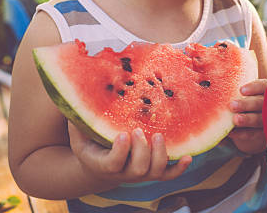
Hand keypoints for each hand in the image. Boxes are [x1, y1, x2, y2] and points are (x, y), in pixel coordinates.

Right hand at [68, 123, 191, 183]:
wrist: (99, 164)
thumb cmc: (89, 142)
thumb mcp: (79, 131)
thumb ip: (79, 116)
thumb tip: (77, 90)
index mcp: (102, 164)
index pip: (112, 164)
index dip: (120, 151)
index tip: (123, 134)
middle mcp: (123, 173)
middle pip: (137, 169)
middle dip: (141, 150)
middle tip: (139, 131)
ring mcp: (140, 174)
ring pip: (154, 172)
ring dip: (160, 155)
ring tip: (158, 136)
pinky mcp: (153, 172)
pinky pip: (168, 175)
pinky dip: (179, 168)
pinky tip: (189, 157)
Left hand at [228, 79, 266, 153]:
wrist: (253, 116)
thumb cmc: (244, 97)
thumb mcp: (243, 90)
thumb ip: (233, 84)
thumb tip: (210, 76)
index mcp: (265, 89)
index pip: (263, 86)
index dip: (254, 88)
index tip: (241, 90)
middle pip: (261, 103)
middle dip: (247, 104)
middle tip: (232, 105)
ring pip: (259, 120)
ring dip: (247, 120)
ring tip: (235, 120)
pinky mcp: (263, 133)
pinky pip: (254, 134)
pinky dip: (243, 134)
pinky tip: (231, 133)